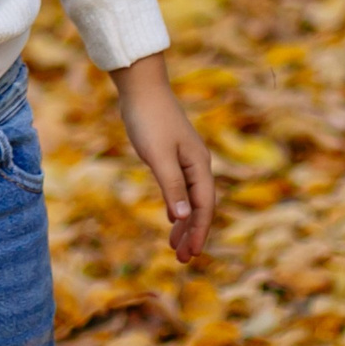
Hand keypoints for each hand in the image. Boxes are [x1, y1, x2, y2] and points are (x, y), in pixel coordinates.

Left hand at [111, 53, 215, 262]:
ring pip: (190, 198)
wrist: (141, 87)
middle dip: (193, 233)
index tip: (191, 255)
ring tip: (174, 245)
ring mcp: (186, 158)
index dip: (199, 232)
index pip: (204, 207)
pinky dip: (178, 205)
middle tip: (182, 258)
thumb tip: (184, 218)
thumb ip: (172, 187)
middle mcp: (198, 163)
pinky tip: (172, 216)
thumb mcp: (158, 157)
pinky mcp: (173, 153)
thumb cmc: (149, 120)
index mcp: (199, 165)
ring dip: (185, 222)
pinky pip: (181, 187)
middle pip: (200, 206)